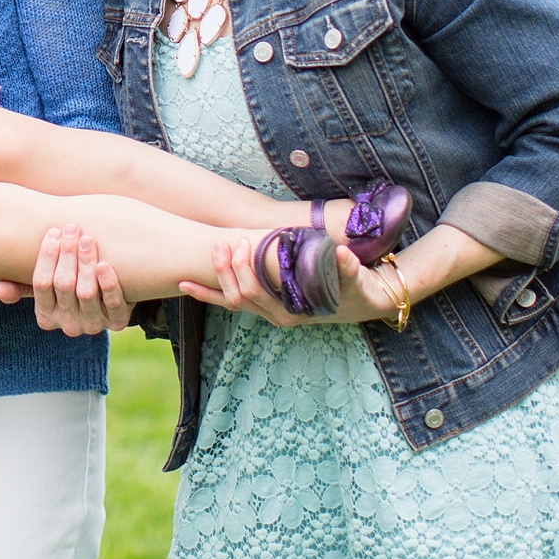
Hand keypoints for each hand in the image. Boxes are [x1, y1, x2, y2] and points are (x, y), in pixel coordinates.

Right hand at [0, 225, 132, 334]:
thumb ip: (22, 286)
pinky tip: (105, 264)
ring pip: (86, 292)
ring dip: (86, 263)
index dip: (47, 256)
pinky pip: (114, 305)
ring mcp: (93, 325)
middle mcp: (68, 325)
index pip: (41, 284)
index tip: (53, 231)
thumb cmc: (69, 283)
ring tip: (87, 239)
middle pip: (64, 285)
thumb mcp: (46, 287)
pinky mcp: (116, 323)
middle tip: (72, 229)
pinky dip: (109, 284)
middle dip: (67, 254)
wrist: (108, 299)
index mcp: (46, 317)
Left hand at [180, 236, 400, 326]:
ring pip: (232, 301)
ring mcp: (271, 312)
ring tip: (204, 254)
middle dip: (225, 270)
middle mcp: (277, 315)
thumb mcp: (359, 282)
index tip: (243, 244)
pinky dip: (211, 294)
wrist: (369, 302)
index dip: (244, 270)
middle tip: (221, 242)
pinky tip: (189, 284)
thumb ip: (349, 269)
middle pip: (238, 297)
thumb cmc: (361, 291)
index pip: (257, 293)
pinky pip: (234, 302)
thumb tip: (341, 254)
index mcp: (293, 311)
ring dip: (214, 281)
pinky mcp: (269, 305)